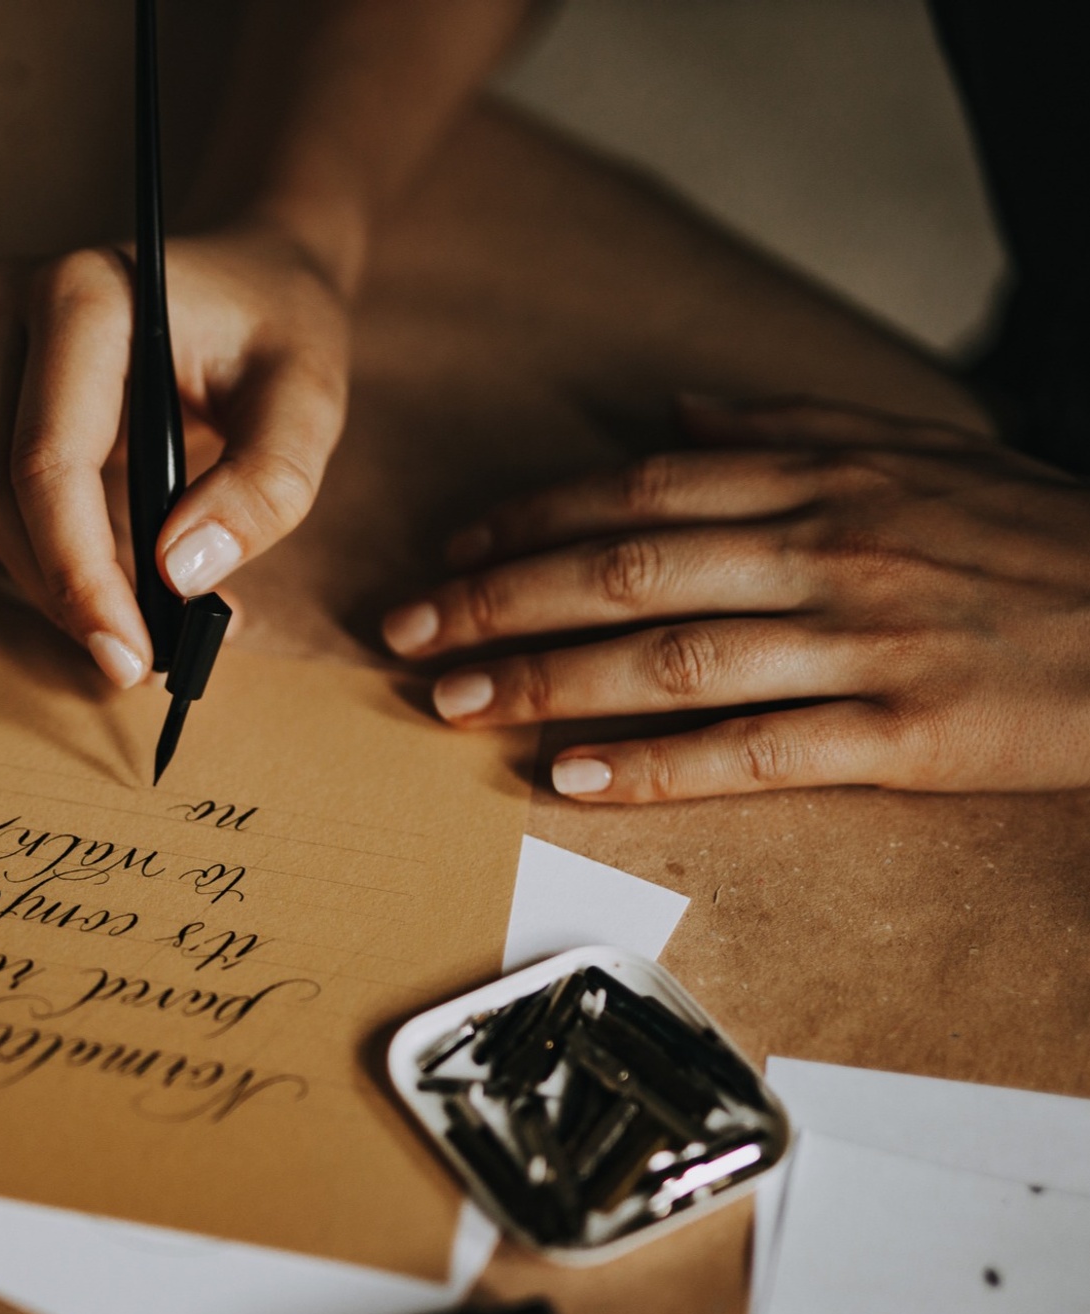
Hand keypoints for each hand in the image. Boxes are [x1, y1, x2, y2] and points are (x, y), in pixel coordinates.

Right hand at [0, 223, 349, 685]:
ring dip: (51, 580)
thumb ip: (264, 486)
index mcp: (84, 294)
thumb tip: (182, 576)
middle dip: (62, 591)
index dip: (81, 573)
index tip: (130, 654)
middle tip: (133, 663)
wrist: (253, 269)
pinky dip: (51, 553)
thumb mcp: (309, 399)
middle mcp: (9, 306)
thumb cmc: (282, 324)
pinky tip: (115, 588)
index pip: (50, 461)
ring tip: (135, 630)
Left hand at [382, 396, 1089, 801]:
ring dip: (543, 682)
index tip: (446, 554)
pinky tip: (569, 778)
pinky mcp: (903, 734)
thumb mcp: (919, 452)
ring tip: (450, 703)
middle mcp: (828, 549)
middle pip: (622, 569)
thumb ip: (787, 430)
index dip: (525, 521)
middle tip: (403, 634)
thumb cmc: (1036, 539)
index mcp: (824, 479)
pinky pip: (752, 750)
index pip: (637, 493)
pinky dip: (653, 766)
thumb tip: (671, 419)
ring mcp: (863, 643)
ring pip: (666, 658)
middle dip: (495, 602)